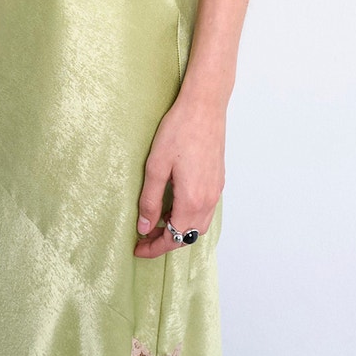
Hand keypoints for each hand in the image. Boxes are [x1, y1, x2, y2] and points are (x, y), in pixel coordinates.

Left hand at [134, 89, 225, 257]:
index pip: (174, 238)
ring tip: (156, 224)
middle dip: (166, 242)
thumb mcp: (155, 167)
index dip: (154, 248)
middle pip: (189, 236)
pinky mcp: (218, 181)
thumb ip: (150, 201)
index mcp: (192, 200)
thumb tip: (144, 226)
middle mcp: (208, 200)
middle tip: (144, 238)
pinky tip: (173, 207)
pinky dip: (189, 217)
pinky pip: (205, 210)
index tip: (137, 249)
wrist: (204, 107)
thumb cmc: (179, 131)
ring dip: (179, 230)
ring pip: (199, 224)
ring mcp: (216, 191)